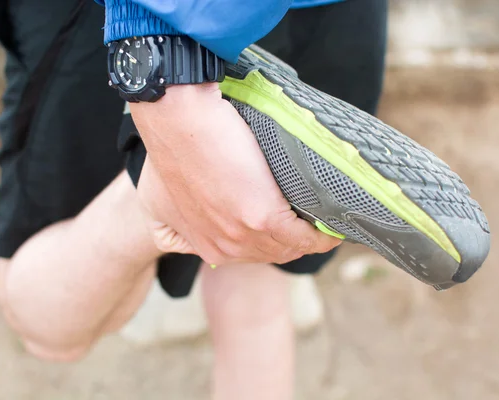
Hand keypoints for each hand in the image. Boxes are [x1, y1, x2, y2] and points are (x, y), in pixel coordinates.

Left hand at [131, 83, 340, 264]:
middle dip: (296, 239)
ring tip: (327, 217)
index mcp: (207, 247)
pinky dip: (324, 233)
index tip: (290, 226)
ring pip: (292, 246)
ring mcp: (244, 236)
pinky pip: (306, 237)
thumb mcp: (163, 203)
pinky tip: (334, 222)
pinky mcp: (263, 217)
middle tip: (312, 218)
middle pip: (276, 253)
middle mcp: (226, 249)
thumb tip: (194, 232)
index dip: (274, 242)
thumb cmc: (172, 151)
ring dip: (312, 235)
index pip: (254, 254)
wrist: (177, 123)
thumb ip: (183, 226)